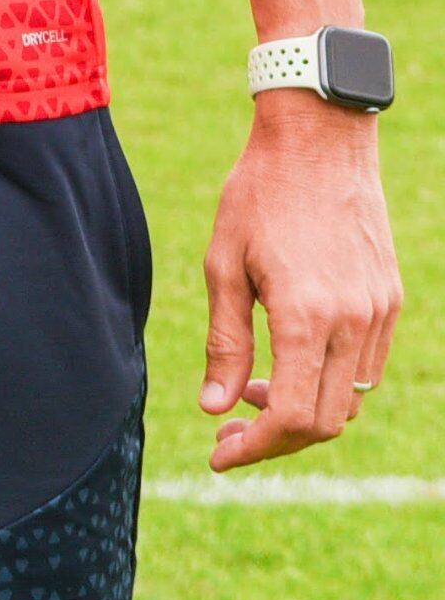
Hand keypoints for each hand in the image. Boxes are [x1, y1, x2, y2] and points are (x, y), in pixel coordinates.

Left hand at [200, 92, 402, 469]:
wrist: (319, 144)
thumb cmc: (257, 197)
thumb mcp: (222, 266)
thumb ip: (223, 342)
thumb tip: (211, 407)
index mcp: (307, 316)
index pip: (291, 416)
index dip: (256, 447)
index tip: (220, 455)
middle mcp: (353, 322)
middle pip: (325, 421)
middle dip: (274, 438)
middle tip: (228, 432)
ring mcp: (378, 313)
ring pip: (348, 398)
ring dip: (301, 410)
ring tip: (249, 392)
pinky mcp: (389, 300)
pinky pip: (363, 366)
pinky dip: (326, 381)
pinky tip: (286, 361)